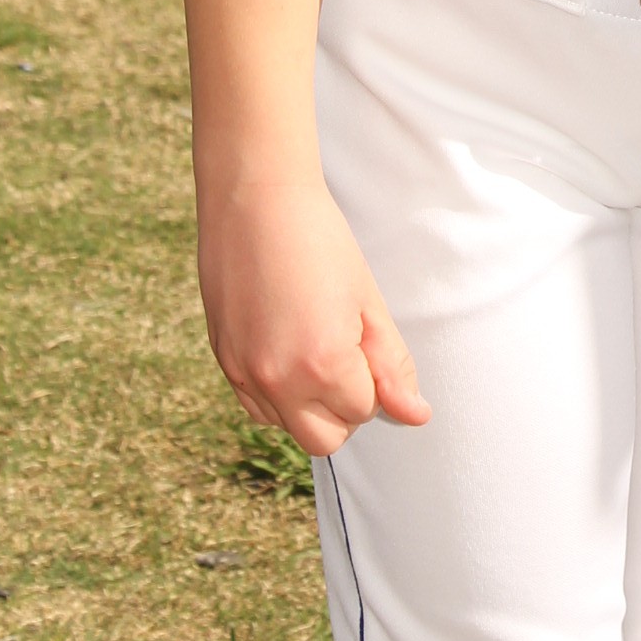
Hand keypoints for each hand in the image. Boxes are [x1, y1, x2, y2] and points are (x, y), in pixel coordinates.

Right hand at [197, 165, 429, 453]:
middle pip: (325, 440)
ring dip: (309, 404)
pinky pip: (257, 407)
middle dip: (345, 408)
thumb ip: (392, 364)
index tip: (364, 336)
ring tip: (314, 343)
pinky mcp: (224, 363)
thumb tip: (416, 415)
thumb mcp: (367, 300)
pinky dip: (277, 394)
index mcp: (322, 364)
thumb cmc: (320, 241)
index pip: (364, 410)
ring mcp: (244, 375)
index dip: (373, 378)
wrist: (255, 200)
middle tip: (347, 352)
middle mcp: (278, 381)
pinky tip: (286, 347)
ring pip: (288, 427)